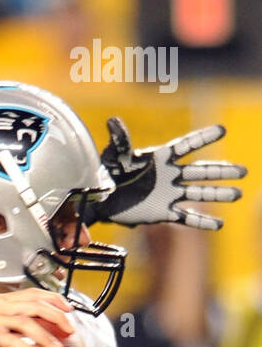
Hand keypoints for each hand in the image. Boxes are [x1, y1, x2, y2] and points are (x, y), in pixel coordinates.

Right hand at [0, 288, 74, 346]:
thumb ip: (4, 322)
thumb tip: (25, 335)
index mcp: (0, 299)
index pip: (33, 293)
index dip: (54, 299)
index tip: (69, 309)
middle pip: (36, 304)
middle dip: (57, 316)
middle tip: (70, 330)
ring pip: (27, 321)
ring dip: (46, 335)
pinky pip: (12, 340)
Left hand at [88, 117, 245, 230]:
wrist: (103, 201)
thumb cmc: (109, 175)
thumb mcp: (116, 157)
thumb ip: (120, 142)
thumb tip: (113, 121)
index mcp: (162, 158)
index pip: (186, 146)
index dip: (203, 138)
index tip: (222, 130)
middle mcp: (170, 175)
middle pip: (201, 172)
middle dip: (222, 171)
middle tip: (243, 171)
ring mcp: (169, 194)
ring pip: (199, 193)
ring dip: (218, 194)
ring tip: (237, 194)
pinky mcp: (164, 213)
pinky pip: (186, 218)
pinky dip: (202, 221)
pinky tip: (218, 225)